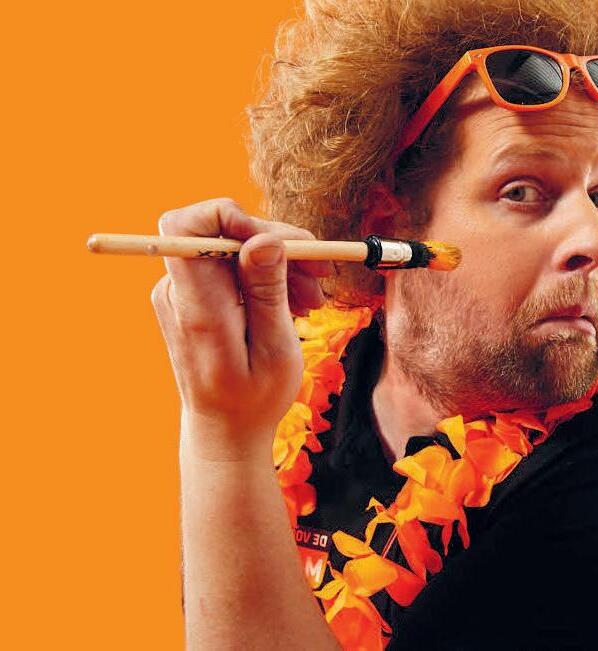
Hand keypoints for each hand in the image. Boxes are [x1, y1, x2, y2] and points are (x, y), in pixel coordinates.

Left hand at [150, 198, 332, 461]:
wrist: (225, 431)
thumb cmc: (253, 400)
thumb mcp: (274, 348)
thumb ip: (267, 290)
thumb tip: (264, 239)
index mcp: (196, 306)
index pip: (187, 226)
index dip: (231, 217)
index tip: (277, 243)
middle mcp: (180, 293)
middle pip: (221, 232)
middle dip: (275, 243)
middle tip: (322, 271)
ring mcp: (184, 295)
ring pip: (232, 249)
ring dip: (278, 263)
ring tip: (315, 298)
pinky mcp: (195, 300)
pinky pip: (231, 269)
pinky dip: (265, 278)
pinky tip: (295, 303)